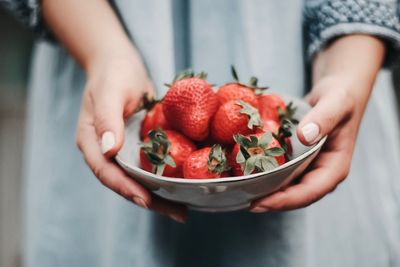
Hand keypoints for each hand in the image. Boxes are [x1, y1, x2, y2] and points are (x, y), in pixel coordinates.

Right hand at [75, 53, 186, 222]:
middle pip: (124, 182)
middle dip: (149, 200)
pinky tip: (182, 184)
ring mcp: (121, 150)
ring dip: (160, 195)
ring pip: (138, 178)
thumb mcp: (110, 91)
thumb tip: (108, 150)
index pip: (106, 171)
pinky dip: (163, 178)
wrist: (119, 64)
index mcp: (91, 141)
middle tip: (178, 213)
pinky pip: (149, 166)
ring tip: (184, 208)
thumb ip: (107, 118)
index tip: (147, 200)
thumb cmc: (113, 74)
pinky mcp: (136, 146)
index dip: (126, 188)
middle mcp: (105, 151)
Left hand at [249, 35, 383, 211]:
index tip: (260, 203)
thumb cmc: (342, 97)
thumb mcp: (337, 103)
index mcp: (335, 167)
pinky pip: (282, 171)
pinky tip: (246, 172)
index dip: (284, 201)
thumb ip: (324, 118)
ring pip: (287, 186)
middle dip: (271, 201)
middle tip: (243, 201)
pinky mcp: (299, 160)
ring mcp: (310, 167)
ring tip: (241, 192)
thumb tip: (305, 136)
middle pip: (295, 196)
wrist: (339, 91)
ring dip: (266, 191)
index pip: (309, 192)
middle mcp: (322, 173)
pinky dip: (265, 174)